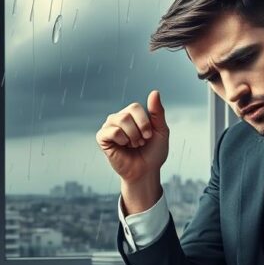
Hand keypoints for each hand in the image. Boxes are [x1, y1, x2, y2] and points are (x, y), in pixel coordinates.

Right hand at [95, 90, 168, 212]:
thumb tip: (155, 92)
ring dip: (132, 136)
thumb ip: (158, 112)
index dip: (145, 123)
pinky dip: (122, 140)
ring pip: (120, 120)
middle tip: (140, 142)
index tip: (149, 136)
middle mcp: (119, 118)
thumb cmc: (153, 152)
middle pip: (128, 113)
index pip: (135, 107)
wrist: (145, 172)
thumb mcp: (161, 130)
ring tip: (133, 145)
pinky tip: (123, 146)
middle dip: (139, 131)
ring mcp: (109, 127)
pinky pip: (111, 131)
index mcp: (132, 114)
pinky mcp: (102, 138)